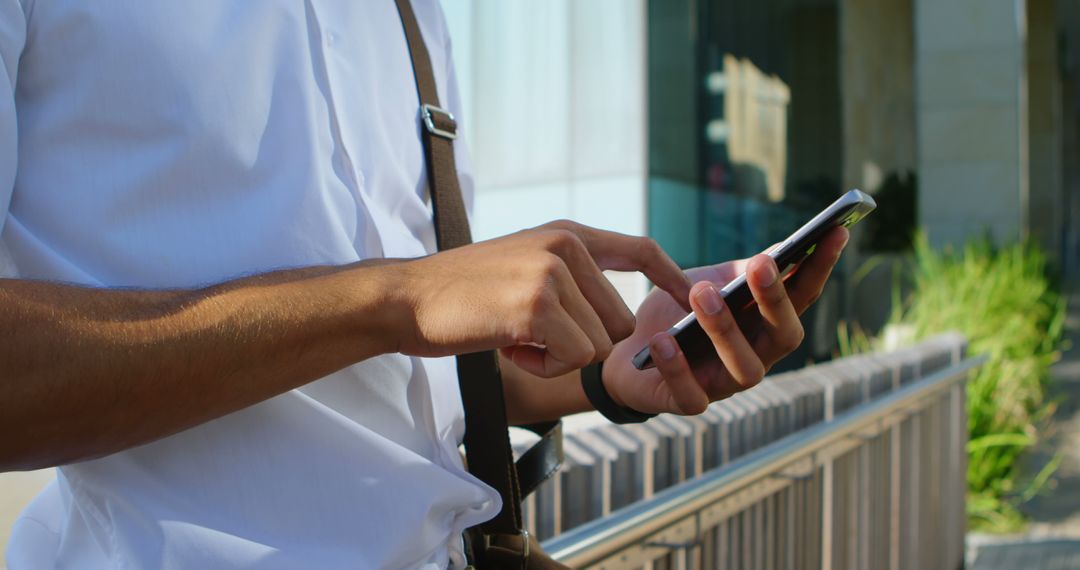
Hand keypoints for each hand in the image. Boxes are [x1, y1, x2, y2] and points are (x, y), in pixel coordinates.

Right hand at [392, 220, 690, 377]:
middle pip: (619, 320)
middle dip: (581, 343)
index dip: (670, 277)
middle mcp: (567, 246)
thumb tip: (619, 319)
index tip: (688, 299)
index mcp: (567, 233)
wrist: (408, 298)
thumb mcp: (524, 264)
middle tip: (530, 332)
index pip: (640, 249)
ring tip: (513, 334)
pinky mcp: (538, 305)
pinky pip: (572, 358)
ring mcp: (553, 273)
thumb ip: (570, 275)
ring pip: (595, 345)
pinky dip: (541, 366)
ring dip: (556, 356)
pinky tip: (508, 346)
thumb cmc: (463, 293)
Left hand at [602, 227, 849, 414]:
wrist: (624, 349)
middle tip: (761, 265)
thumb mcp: (706, 283)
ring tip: (702, 294)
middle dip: (776, 301)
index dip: (820, 267)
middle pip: (783, 337)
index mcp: (764, 325)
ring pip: (744, 369)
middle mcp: (755, 357)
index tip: (836, 231)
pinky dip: (677, 366)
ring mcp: (724, 384)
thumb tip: (779, 250)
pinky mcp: (687, 402)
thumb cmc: (674, 313)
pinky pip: (690, 394)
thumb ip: (737, 273)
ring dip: (725, 330)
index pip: (802, 297)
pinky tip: (663, 340)